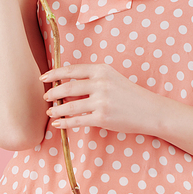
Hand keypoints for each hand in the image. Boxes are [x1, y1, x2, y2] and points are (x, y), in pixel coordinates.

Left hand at [41, 63, 161, 134]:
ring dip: (56, 109)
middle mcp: (101, 83)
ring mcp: (101, 101)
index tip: (43, 78)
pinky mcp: (102, 117)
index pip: (72, 70)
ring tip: (50, 111)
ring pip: (70, 106)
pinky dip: (65, 122)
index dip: (55, 73)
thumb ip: (92, 77)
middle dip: (53, 93)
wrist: (149, 110)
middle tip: (46, 97)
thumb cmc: (129, 94)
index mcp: (102, 70)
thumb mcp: (112, 78)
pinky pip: (77, 120)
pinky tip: (58, 123)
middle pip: (67, 87)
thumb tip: (65, 82)